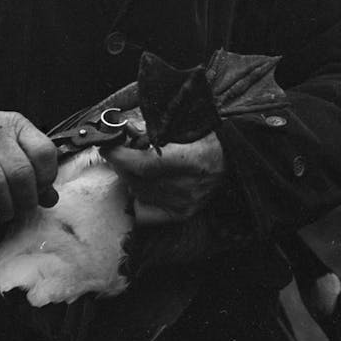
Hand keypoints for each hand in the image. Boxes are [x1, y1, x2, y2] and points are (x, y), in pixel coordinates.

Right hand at [0, 109, 56, 224]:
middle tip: (24, 209)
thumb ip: (35, 168)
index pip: (44, 151)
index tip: (41, 189)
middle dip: (26, 199)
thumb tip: (51, 199)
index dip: (47, 176)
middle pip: (21, 172)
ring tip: (5, 214)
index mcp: (18, 126)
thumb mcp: (15, 143)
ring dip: (3, 207)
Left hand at [104, 132, 224, 225]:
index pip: (143, 164)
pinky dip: (138, 195)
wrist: (232, 159)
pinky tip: (144, 184)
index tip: (108, 147)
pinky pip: (145, 209)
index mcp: (190, 160)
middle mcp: (186, 187)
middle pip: (136, 179)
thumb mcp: (184, 127)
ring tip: (138, 164)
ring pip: (137, 193)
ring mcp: (183, 203)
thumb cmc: (207, 139)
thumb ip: (154, 131)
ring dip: (130, 177)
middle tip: (122, 151)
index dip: (120, 156)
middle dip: (122, 163)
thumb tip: (126, 131)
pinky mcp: (181, 213)